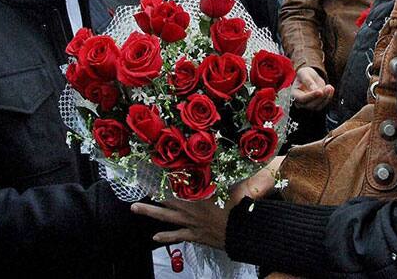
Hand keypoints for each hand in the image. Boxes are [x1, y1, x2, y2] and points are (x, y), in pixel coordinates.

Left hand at [131, 157, 283, 247]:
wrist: (243, 237)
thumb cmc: (243, 211)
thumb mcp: (246, 188)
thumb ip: (249, 175)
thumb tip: (261, 160)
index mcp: (203, 195)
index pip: (182, 182)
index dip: (169, 174)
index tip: (156, 167)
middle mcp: (193, 208)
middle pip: (168, 198)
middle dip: (153, 191)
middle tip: (139, 185)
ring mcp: (192, 223)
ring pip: (167, 216)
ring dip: (150, 212)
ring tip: (135, 208)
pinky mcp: (195, 235)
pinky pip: (178, 236)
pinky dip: (166, 236)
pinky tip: (155, 238)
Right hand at [291, 67, 333, 109]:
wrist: (310, 77)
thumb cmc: (304, 74)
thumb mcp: (304, 73)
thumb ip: (307, 80)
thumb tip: (314, 89)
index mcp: (294, 94)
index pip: (302, 98)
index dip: (311, 96)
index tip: (320, 91)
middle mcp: (300, 102)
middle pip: (310, 105)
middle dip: (320, 97)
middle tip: (328, 87)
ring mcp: (308, 105)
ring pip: (318, 106)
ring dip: (326, 98)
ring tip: (330, 87)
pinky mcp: (316, 105)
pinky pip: (323, 104)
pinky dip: (328, 97)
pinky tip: (331, 89)